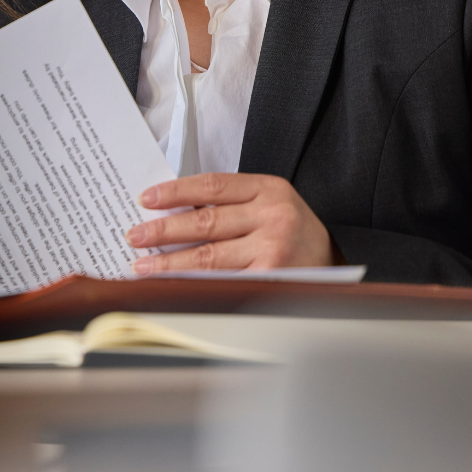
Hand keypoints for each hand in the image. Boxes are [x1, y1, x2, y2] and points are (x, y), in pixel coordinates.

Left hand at [124, 173, 337, 272]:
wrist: (336, 263)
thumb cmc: (292, 233)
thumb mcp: (268, 204)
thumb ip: (229, 204)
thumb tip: (170, 212)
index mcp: (269, 189)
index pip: (211, 186)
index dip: (174, 192)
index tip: (146, 199)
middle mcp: (273, 217)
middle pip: (205, 222)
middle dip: (163, 230)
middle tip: (135, 235)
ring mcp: (274, 250)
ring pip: (209, 257)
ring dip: (170, 263)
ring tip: (143, 265)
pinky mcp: (272, 280)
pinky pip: (223, 281)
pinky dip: (193, 284)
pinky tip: (172, 285)